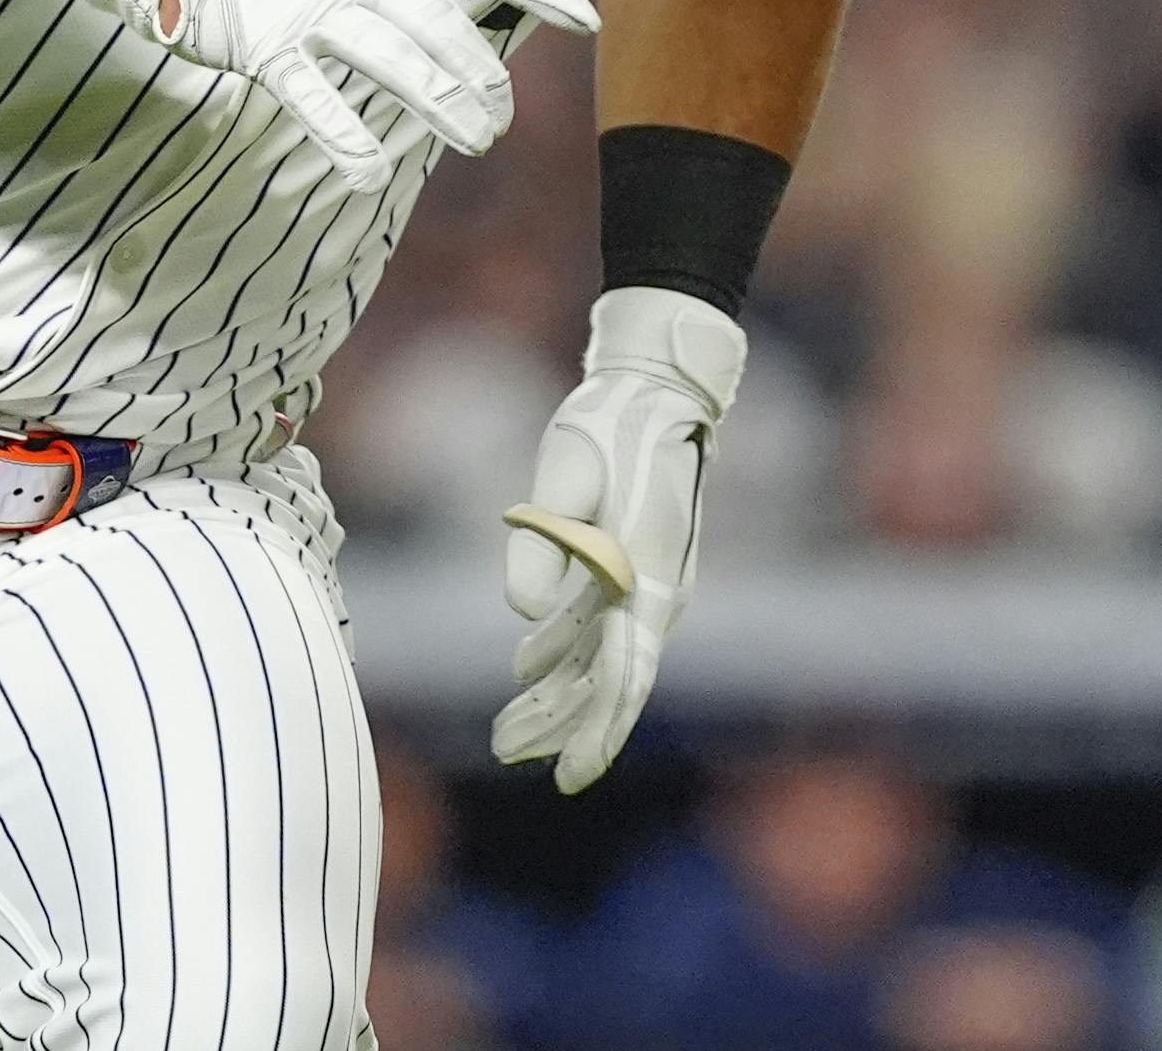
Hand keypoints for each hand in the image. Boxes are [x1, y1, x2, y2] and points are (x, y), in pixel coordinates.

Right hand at [78, 0, 598, 188]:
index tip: (584, 20)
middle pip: (444, 24)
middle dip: (484, 75)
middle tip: (501, 119)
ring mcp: (314, 7)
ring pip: (395, 62)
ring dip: (443, 108)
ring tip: (477, 141)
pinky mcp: (270, 46)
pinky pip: (316, 99)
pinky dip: (345, 139)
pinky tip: (371, 174)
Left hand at [493, 287, 746, 792]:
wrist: (657, 385)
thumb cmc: (611, 424)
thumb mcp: (564, 476)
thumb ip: (543, 548)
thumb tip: (523, 617)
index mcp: (645, 575)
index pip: (623, 675)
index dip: (596, 729)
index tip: (570, 775)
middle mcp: (654, 591)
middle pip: (607, 681)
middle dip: (560, 724)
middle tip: (504, 749)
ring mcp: (647, 582)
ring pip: (599, 658)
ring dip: (555, 694)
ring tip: (506, 728)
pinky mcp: (632, 567)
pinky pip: (597, 626)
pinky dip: (561, 651)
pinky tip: (525, 668)